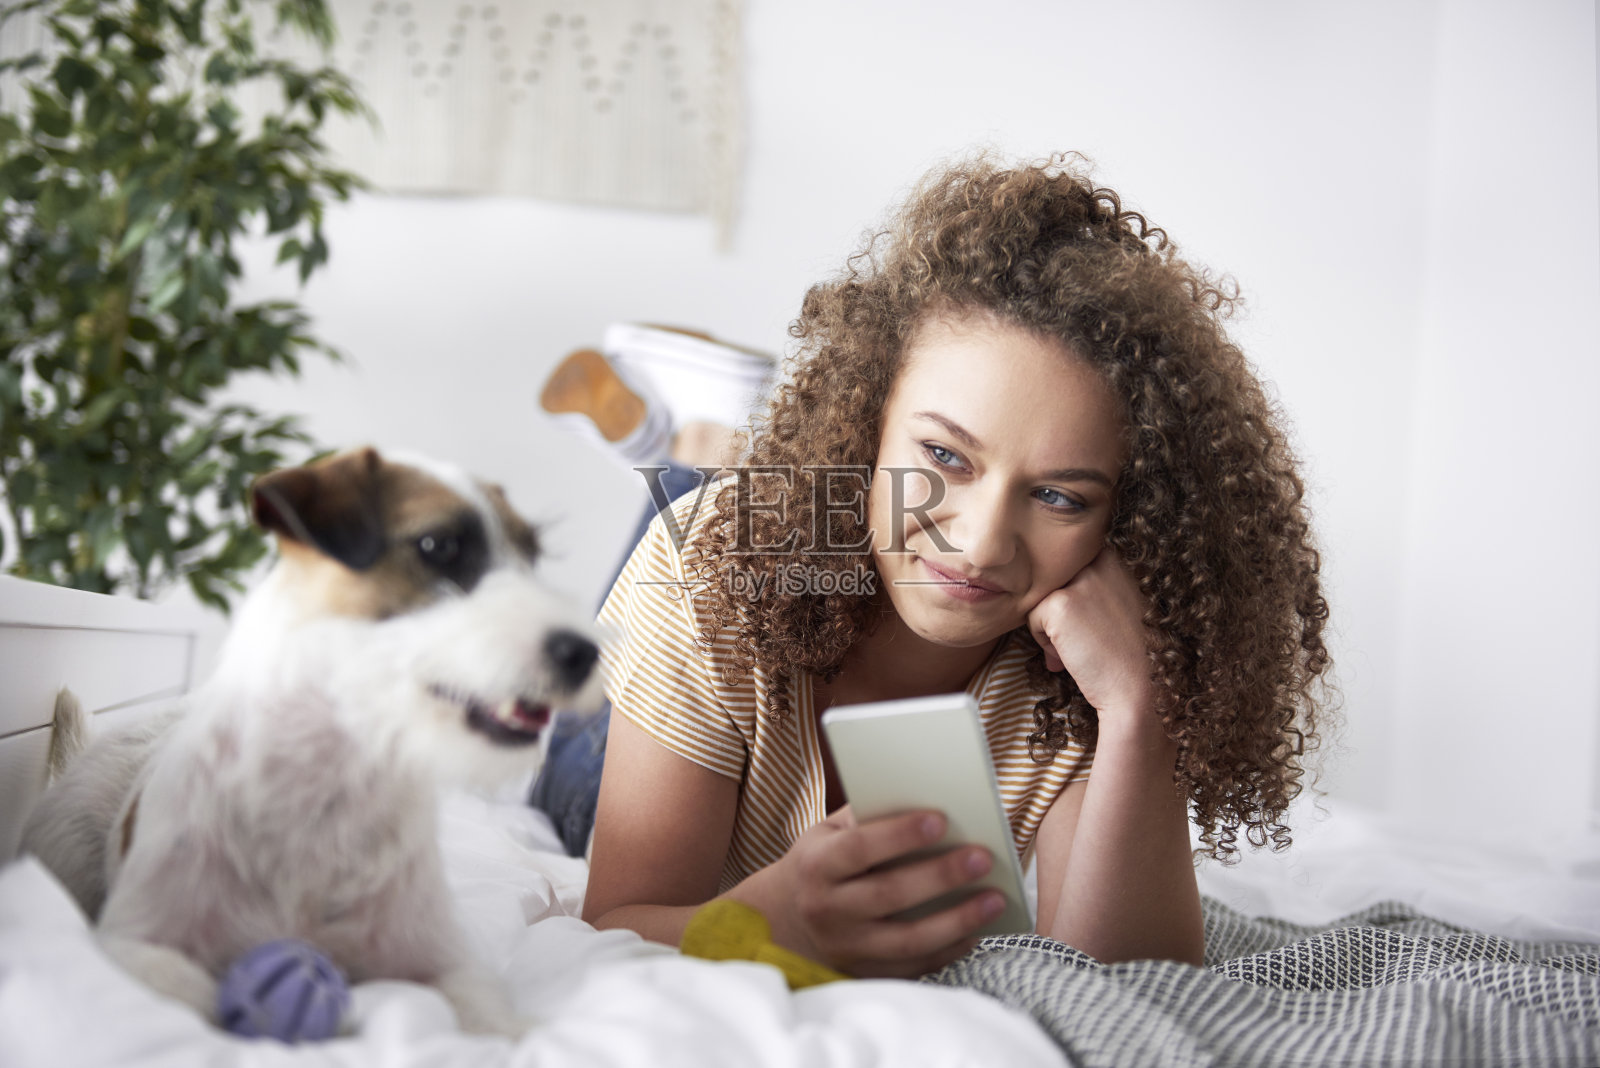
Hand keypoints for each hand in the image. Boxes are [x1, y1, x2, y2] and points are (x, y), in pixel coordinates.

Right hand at [760, 806, 1004, 977]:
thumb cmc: (820, 863)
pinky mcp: (864, 972)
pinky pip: (913, 967)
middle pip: (889, 895)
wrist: (784, 920)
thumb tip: (924, 801)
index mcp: (817, 866)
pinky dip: (948, 951)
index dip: (899, 835)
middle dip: (940, 875)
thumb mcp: (826, 833)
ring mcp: (846, 947)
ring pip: (907, 939)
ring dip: (956, 920)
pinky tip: (977, 931)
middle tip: (983, 858)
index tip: (941, 819)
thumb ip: (865, 818)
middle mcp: (827, 909)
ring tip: (995, 900)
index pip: (859, 849)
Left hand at [1026, 546, 1158, 728]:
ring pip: (1042, 601)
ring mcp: (1080, 581)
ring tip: (1082, 650)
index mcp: (1117, 557)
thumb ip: (1093, 591)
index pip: (1071, 569)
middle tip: (1088, 641)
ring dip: (1053, 628)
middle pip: (1055, 583)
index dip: (1076, 601)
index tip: (1094, 625)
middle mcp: (1099, 561)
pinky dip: (1044, 643)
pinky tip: (1074, 656)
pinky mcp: (1060, 604)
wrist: (1142, 690)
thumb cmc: (1133, 655)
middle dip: (1063, 613)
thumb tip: (1057, 594)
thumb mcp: (1122, 607)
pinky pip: (1032, 619)